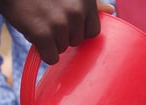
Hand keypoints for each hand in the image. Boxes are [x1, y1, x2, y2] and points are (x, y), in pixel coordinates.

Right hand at [0, 0, 114, 64]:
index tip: (65, 21)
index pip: (93, 31)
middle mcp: (76, 11)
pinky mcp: (43, 34)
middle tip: (47, 18)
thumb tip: (111, 11)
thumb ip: (89, 4)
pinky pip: (51, 58)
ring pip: (63, 49)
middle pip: (77, 41)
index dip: (78, 30)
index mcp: (85, 0)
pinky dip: (43, 52)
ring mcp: (61, 23)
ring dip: (50, 41)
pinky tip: (34, 35)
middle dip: (63, 34)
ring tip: (38, 21)